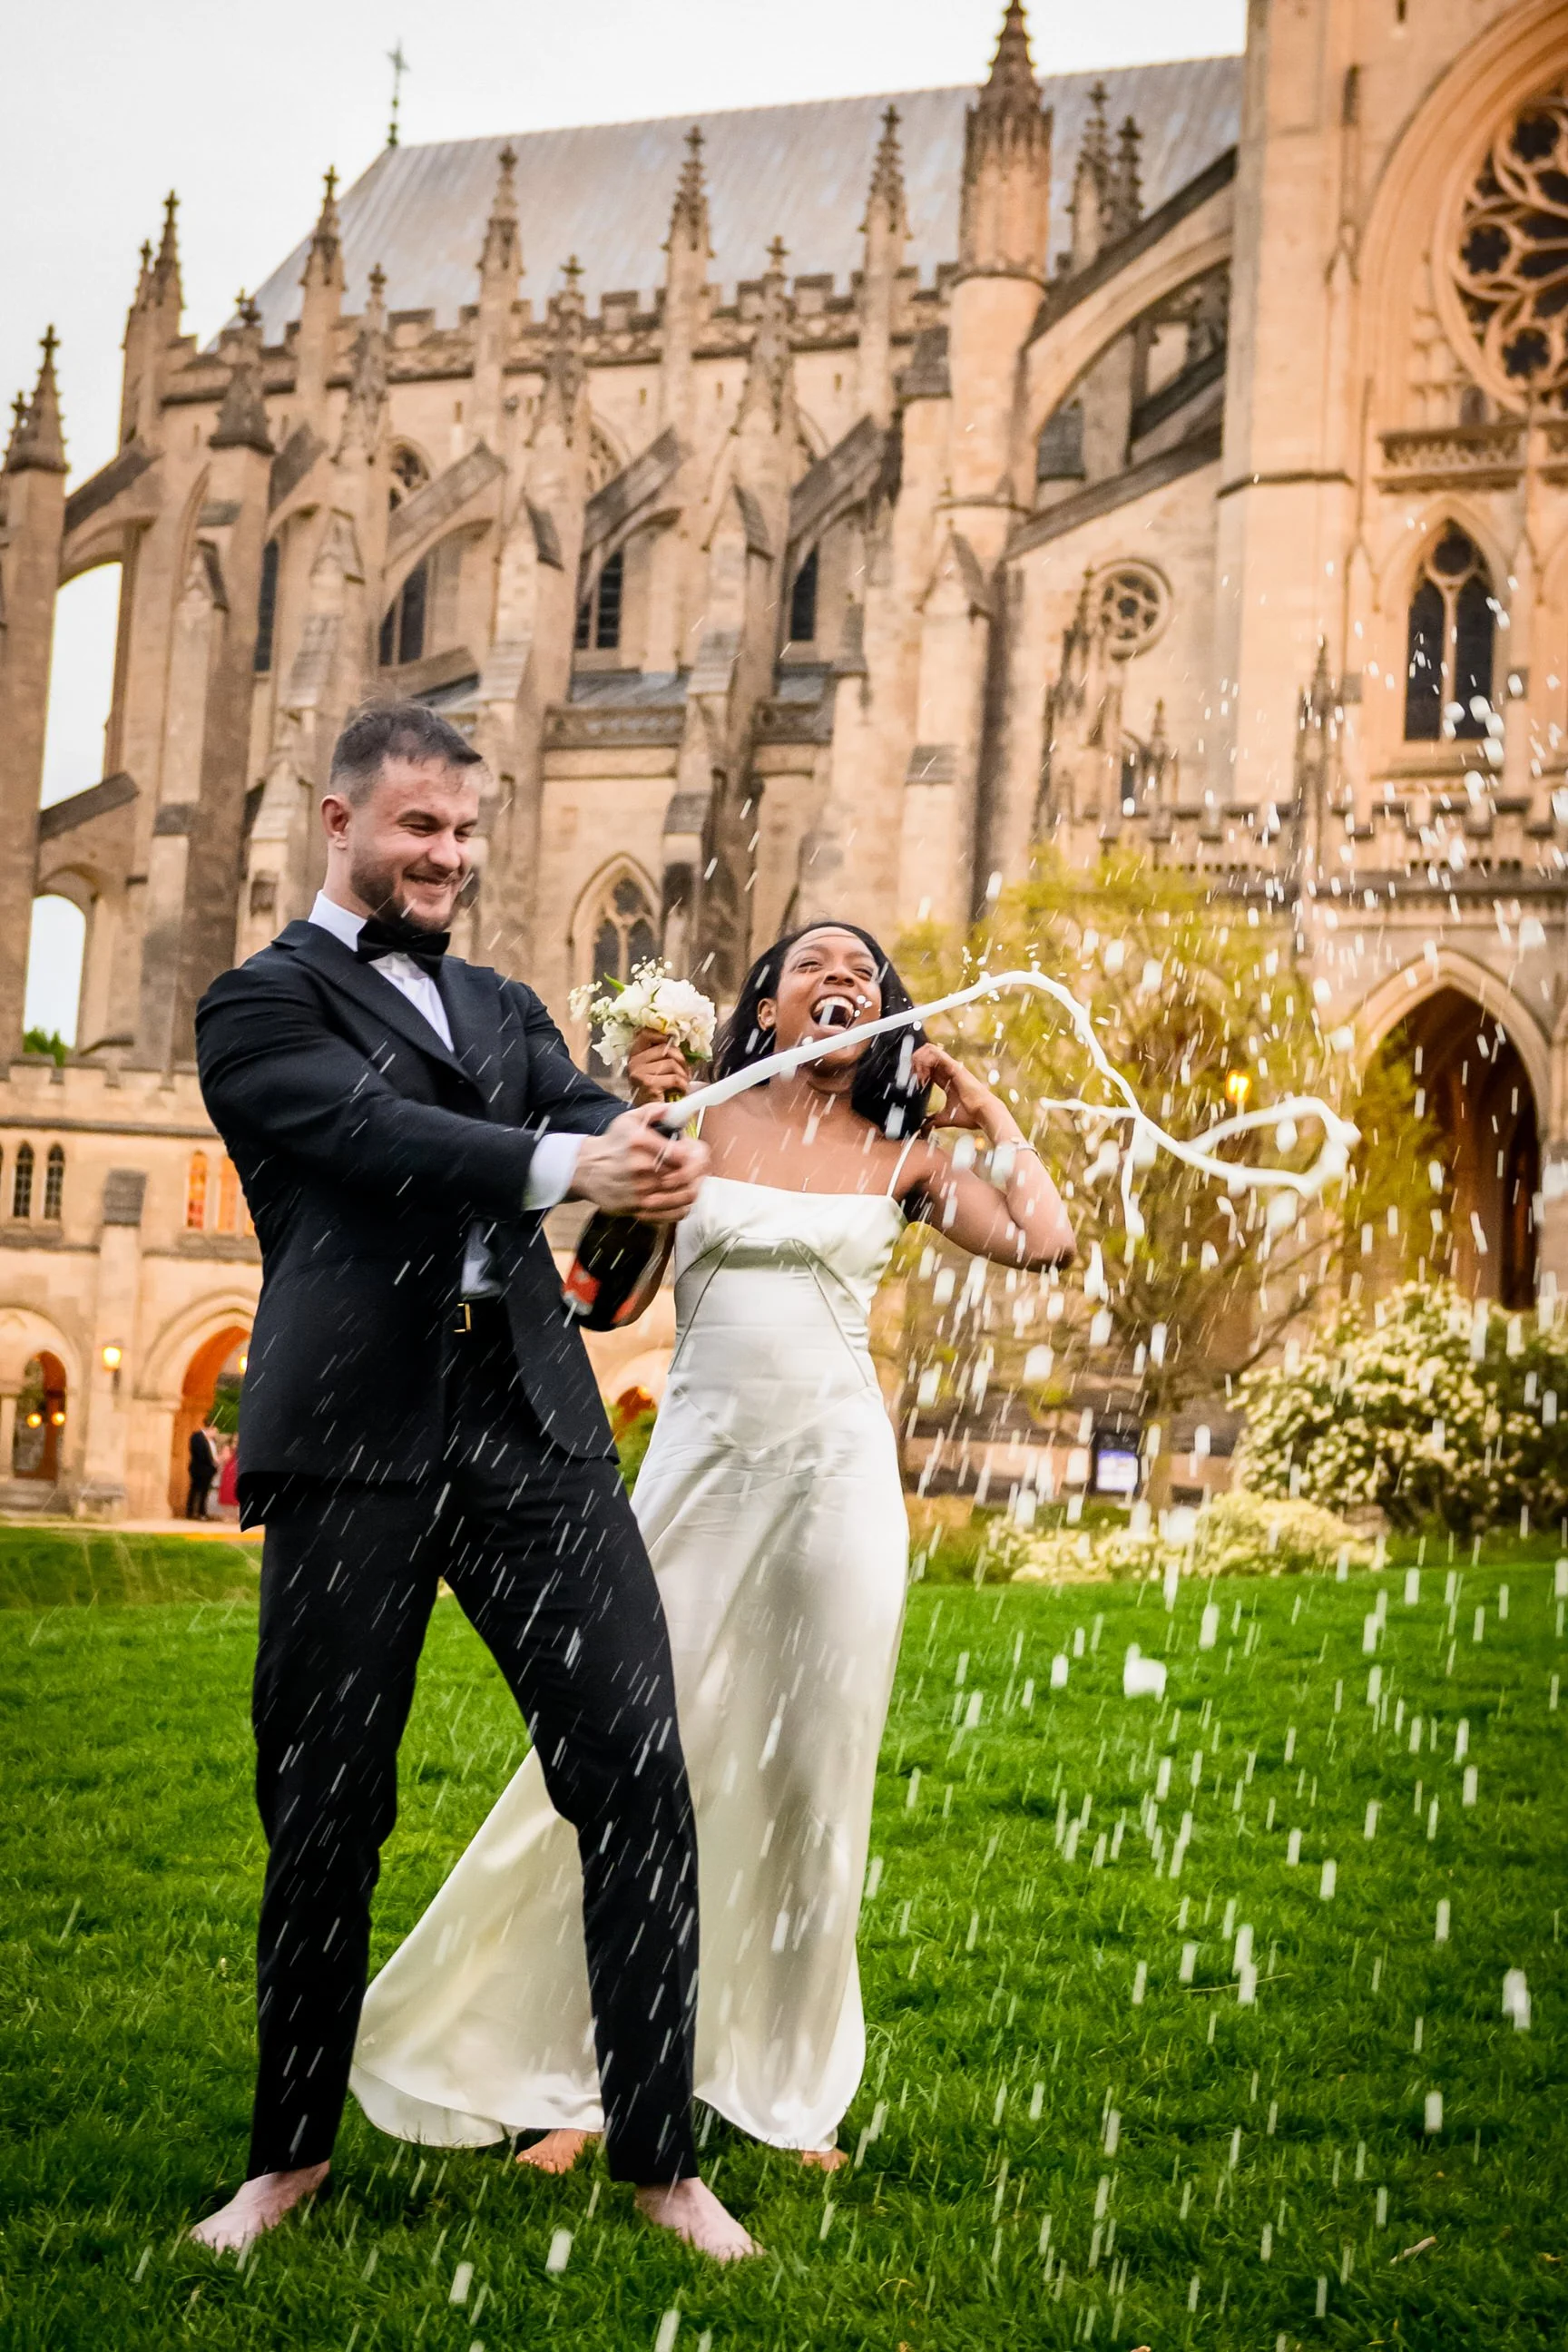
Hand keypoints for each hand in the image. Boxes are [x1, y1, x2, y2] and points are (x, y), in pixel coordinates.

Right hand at [570, 1103, 708, 1222]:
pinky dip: (684, 1205)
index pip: (683, 1153)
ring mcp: (639, 1192)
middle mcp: (639, 1168)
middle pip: (686, 1175)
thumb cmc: (612, 1144)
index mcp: (639, 1142)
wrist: (585, 1169)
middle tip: (700, 1165)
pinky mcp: (638, 1210)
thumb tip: (678, 1109)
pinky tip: (681, 1195)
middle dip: (699, 1169)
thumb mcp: (629, 1119)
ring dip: (695, 1186)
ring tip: (693, 1179)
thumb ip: (656, 1111)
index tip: (697, 1150)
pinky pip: (674, 1213)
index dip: (697, 1153)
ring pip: (685, 1196)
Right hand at [626, 1027, 695, 1104]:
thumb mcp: (656, 1068)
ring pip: (672, 1063)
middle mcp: (634, 1062)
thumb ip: (663, 1054)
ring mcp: (640, 1073)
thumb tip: (677, 1040)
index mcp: (634, 1054)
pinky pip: (674, 1078)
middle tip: (685, 1071)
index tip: (674, 1042)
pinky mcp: (649, 1085)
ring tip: (683, 1082)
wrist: (648, 1115)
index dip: (663, 1035)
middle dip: (681, 1060)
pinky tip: (681, 1090)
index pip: (646, 1034)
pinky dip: (683, 1085)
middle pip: (665, 1049)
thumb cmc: (655, 1091)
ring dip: (683, 1074)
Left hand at [911, 1044, 1010, 1135]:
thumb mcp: (946, 1118)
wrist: (984, 1113)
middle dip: (915, 1063)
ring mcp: (951, 1067)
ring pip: (930, 1050)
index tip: (914, 1083)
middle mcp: (949, 1071)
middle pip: (928, 1056)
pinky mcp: (954, 1066)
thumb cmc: (971, 1115)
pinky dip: (925, 1060)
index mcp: (947, 1081)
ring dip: (919, 1059)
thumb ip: (934, 1120)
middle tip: (913, 1077)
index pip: (929, 1068)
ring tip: (918, 1075)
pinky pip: (936, 1053)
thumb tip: (924, 1127)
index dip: (918, 1071)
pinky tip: (924, 1074)